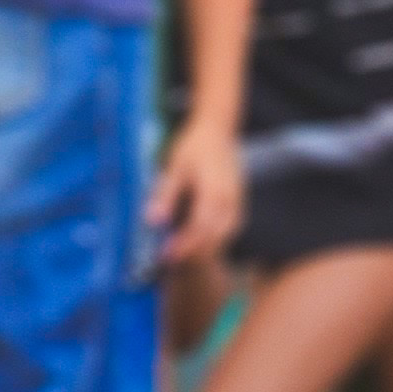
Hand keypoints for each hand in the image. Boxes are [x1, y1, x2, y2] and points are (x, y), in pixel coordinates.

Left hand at [151, 113, 246, 266]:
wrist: (216, 129)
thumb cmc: (193, 147)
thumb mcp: (174, 168)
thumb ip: (165, 195)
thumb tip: (153, 221)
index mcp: (213, 191)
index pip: (200, 227)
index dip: (184, 245)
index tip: (166, 257)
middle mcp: (229, 198)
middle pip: (216, 234)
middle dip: (194, 251)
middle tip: (171, 262)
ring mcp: (237, 199)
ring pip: (227, 232)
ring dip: (208, 247)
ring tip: (185, 256)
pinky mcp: (238, 199)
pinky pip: (232, 225)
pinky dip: (218, 237)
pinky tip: (204, 241)